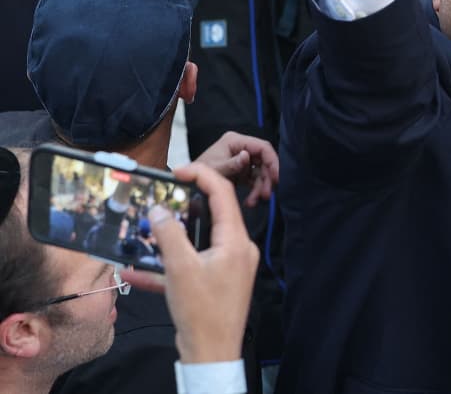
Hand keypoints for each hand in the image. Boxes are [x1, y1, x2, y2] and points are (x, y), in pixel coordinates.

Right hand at [122, 162, 258, 363]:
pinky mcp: (217, 283)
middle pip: (212, 215)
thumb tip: (160, 211)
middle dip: (184, 207)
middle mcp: (238, 250)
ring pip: (198, 241)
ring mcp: (229, 267)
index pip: (223, 194)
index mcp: (236, 241)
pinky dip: (168, 266)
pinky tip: (136, 271)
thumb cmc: (202, 313)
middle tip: (160, 199)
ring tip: (146, 231)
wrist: (211, 355)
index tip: (177, 171)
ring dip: (171, 238)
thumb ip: (169, 236)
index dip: (201, 176)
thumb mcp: (180, 269)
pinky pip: (192, 265)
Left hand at [193, 131, 278, 207]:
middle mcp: (240, 148)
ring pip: (260, 172)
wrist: (185, 184)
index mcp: (235, 141)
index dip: (272, 161)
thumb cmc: (196, 173)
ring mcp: (241, 160)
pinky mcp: (240, 171)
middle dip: (266, 178)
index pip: (262, 147)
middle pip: (263, 161)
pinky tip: (250, 201)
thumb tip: (247, 156)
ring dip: (260, 187)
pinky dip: (254, 191)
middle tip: (266, 194)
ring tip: (256, 201)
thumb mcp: (214, 168)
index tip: (277, 177)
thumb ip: (231, 164)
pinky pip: (254, 180)